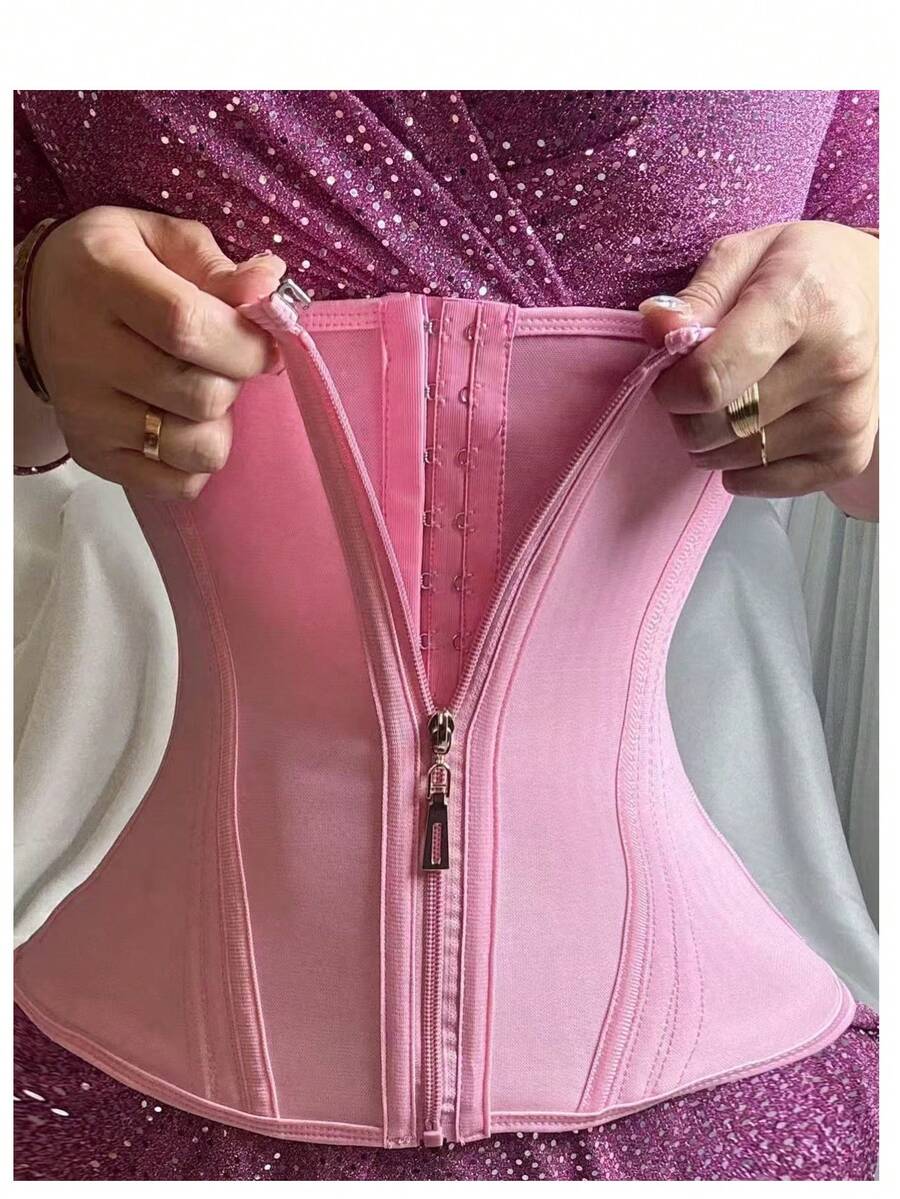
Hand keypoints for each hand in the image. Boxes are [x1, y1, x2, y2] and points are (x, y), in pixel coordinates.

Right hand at [26, 206, 285, 498]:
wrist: (40, 304)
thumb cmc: (115, 269)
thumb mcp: (161, 241)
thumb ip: (217, 266)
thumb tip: (268, 284)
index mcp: (104, 280)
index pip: (190, 326)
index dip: (246, 342)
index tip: (263, 342)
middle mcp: (86, 351)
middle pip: (202, 396)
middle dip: (235, 380)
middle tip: (222, 362)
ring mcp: (87, 412)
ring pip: (197, 449)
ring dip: (218, 424)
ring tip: (198, 392)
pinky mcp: (93, 454)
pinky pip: (178, 484)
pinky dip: (195, 460)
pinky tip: (180, 423)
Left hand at [638, 221, 877, 513]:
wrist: (879, 297)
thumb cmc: (804, 274)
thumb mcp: (745, 256)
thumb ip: (696, 296)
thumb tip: (656, 327)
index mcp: (801, 303)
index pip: (710, 377)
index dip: (672, 385)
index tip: (671, 373)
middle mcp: (834, 363)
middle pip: (715, 426)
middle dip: (686, 413)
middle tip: (700, 387)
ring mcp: (845, 415)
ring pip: (733, 460)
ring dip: (711, 441)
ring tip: (731, 402)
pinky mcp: (847, 455)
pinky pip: (761, 486)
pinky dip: (741, 468)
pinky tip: (755, 429)